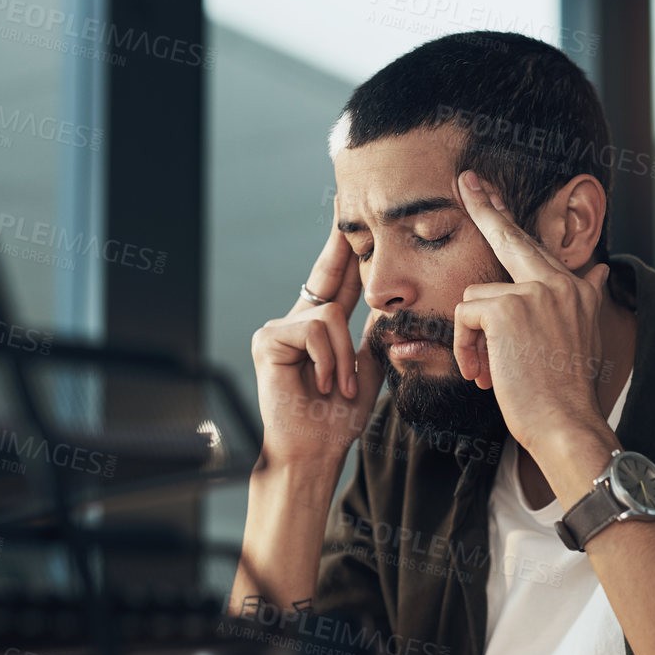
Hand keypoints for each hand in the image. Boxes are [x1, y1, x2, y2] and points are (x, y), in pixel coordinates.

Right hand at [249, 218, 384, 468]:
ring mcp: (278, 329)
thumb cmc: (336, 420)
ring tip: (336, 387)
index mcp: (319, 330)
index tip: (350, 216)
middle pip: (325, 273)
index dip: (345, 249)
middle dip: (340, 242)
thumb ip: (373, 339)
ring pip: (329, 315)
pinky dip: (326, 361)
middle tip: (347, 203)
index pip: (337, 282)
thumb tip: (388, 307)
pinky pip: (314, 331)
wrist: (313, 451)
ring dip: (342, 358)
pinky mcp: (267, 339)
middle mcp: (296, 322)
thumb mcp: (365, 372)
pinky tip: (319, 385)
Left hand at [453, 169, 611, 458]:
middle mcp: (558, 282)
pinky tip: (484, 374)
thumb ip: (585, 296)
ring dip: (471, 340)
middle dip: (485, 206)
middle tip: (465, 179)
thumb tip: (601, 266)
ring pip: (474, 300)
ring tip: (490, 372)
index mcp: (573, 288)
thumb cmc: (566, 392)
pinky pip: (464, 317)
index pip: (534, 245)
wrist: (567, 425)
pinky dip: (465, 348)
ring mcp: (533, 293)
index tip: (486, 188)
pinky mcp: (506, 310)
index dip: (507, 216)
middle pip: (509, 237)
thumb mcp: (580, 337)